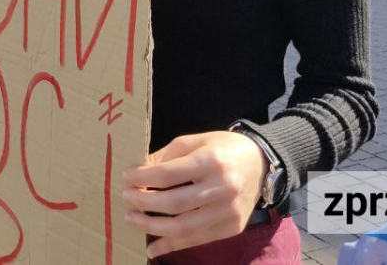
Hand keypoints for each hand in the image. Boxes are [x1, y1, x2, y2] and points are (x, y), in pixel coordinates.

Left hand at [121, 131, 266, 258]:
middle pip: (174, 203)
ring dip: (152, 227)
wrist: (261, 163)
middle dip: (143, 203)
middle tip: (125, 199)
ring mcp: (229, 211)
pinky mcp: (232, 228)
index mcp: (210, 161)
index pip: (168, 174)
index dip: (142, 178)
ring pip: (184, 227)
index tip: (126, 178)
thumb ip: (166, 156)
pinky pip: (197, 239)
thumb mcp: (194, 141)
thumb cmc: (223, 148)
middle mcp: (222, 188)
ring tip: (132, 220)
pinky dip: (172, 245)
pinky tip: (152, 247)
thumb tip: (139, 172)